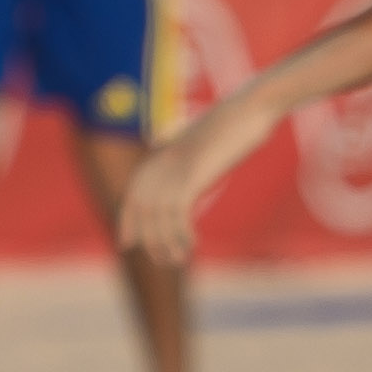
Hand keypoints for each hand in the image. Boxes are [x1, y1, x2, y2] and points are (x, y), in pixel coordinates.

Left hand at [119, 108, 248, 266]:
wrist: (246, 110)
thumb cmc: (227, 128)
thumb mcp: (199, 146)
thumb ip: (184, 162)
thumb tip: (181, 178)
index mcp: (158, 157)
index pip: (132, 195)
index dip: (127, 221)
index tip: (125, 244)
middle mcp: (160, 163)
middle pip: (142, 210)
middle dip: (148, 239)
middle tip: (164, 261)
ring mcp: (175, 169)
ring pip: (158, 215)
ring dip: (165, 242)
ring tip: (177, 260)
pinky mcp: (192, 174)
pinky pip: (178, 211)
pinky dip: (182, 232)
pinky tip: (192, 244)